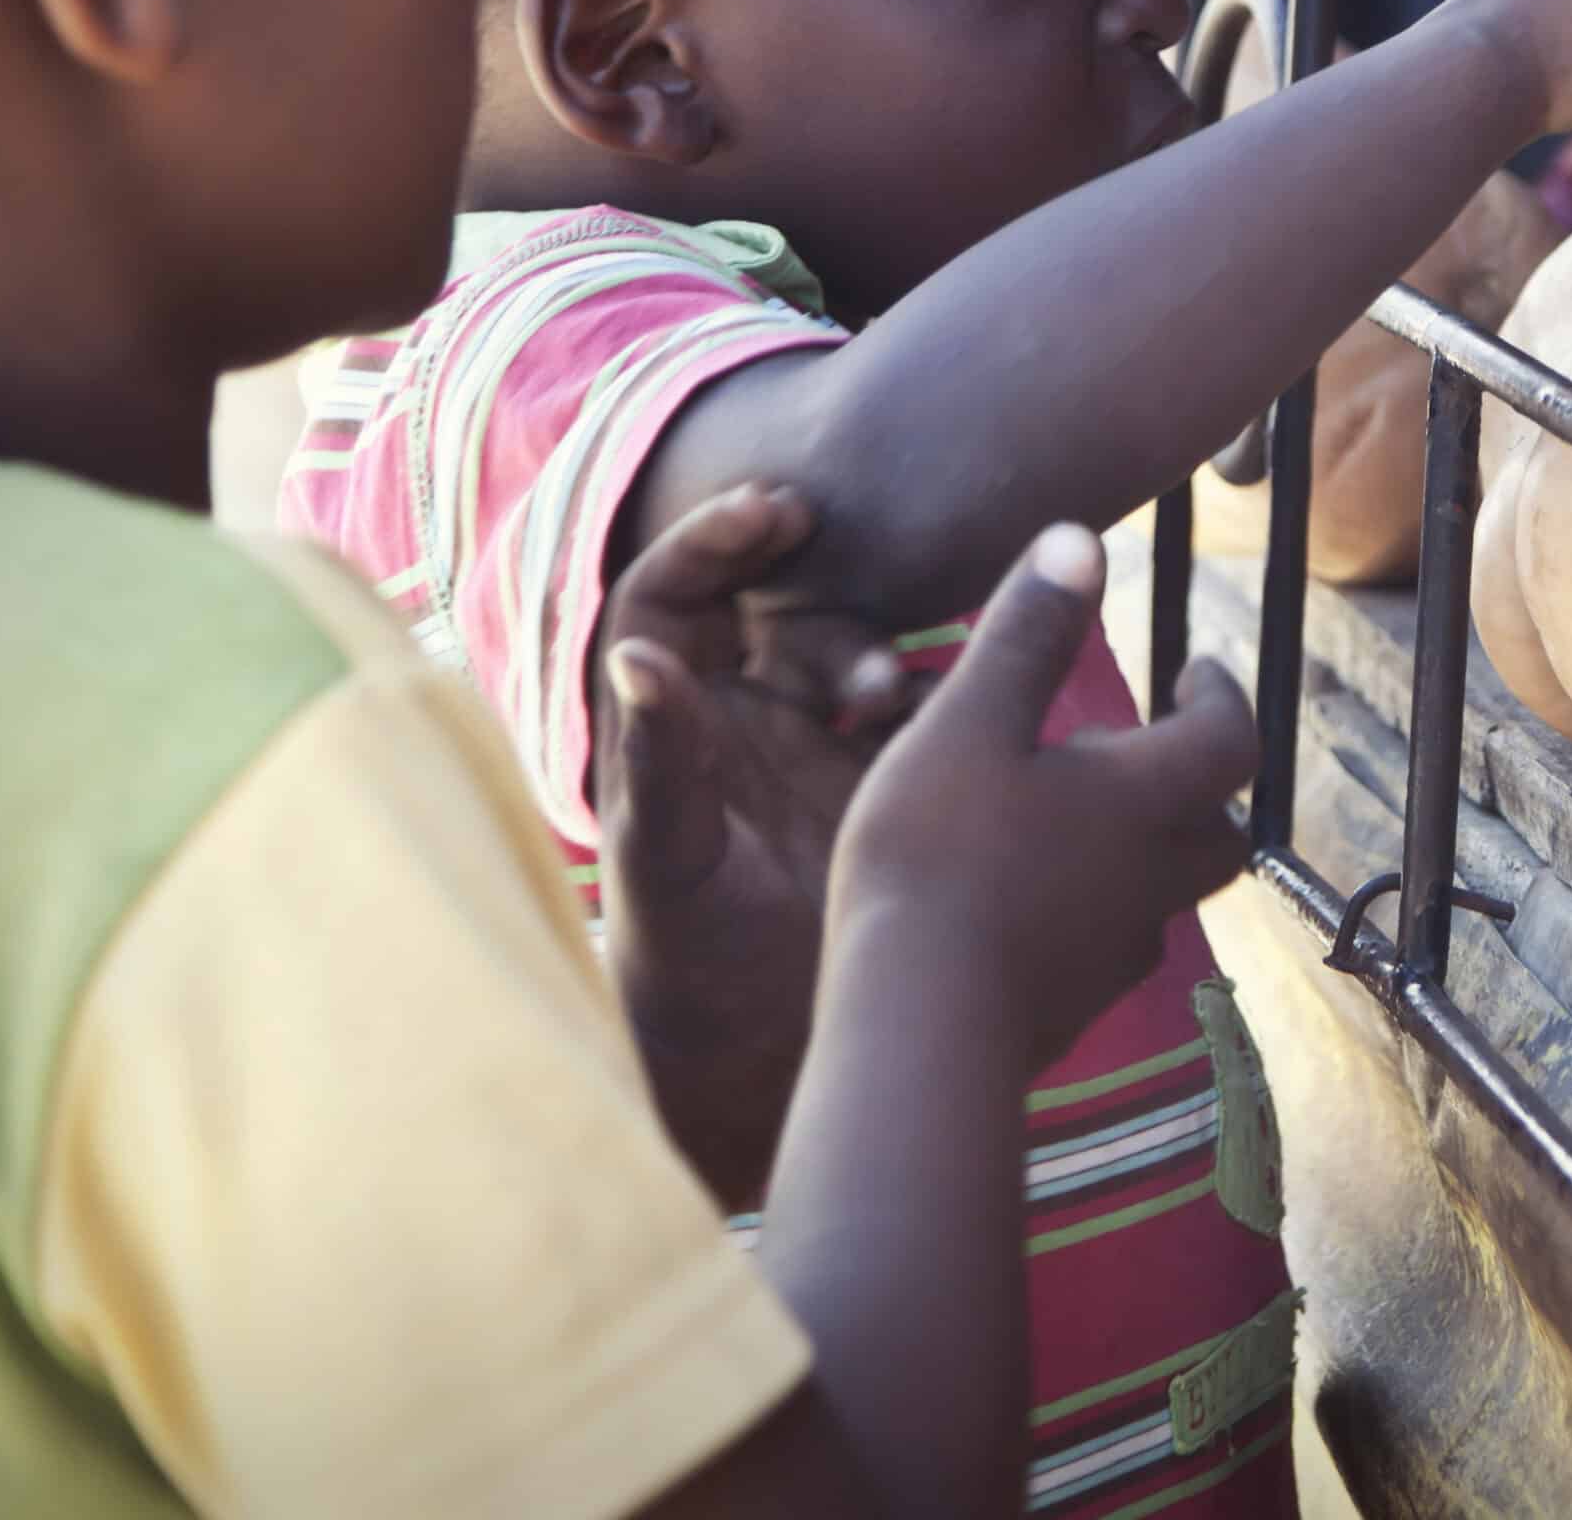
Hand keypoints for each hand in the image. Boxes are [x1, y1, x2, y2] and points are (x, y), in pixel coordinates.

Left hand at [596, 484, 918, 1205]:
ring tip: (882, 694)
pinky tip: (937, 720)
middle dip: (800, 573)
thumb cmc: (689, 973)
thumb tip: (635, 656)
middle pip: (762, 606)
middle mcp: (732, 723)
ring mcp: (807, 747)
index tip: (769, 508)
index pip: (668, 599)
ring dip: (864, 652)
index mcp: (665, 729)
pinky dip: (923, 698)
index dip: (709, 540)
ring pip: (840, 649)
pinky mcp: (876, 778)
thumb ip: (658, 768)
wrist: (774, 1062)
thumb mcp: (669, 867)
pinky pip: (907, 704)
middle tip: (832, 538)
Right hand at [827, 525, 1257, 1078]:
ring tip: (1071, 812)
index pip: (1230, 738)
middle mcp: (1152, 878)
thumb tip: (1082, 540)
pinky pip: (1104, 942)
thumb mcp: (969, 722)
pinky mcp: (1071, 1009)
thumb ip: (1026, 633)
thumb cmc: (939, 860)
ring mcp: (1114, 954)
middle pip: (1217, 828)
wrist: (916, 1034)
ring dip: (1139, 844)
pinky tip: (1022, 895)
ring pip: (1162, 890)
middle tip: (1143, 744)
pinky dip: (1088, 903)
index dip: (1221, 694)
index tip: (1195, 667)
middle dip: (1195, 779)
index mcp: (1146, 799)